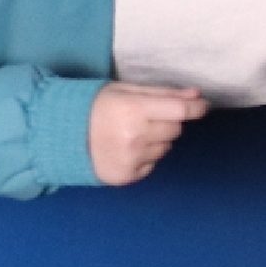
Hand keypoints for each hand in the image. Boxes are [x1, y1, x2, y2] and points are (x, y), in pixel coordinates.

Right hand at [87, 82, 208, 185]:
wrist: (63, 136)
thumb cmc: (96, 107)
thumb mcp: (126, 91)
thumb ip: (162, 93)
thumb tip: (195, 95)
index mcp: (134, 110)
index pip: (180, 110)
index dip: (196, 107)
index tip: (202, 105)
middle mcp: (136, 136)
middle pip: (175, 129)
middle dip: (167, 122)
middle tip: (146, 118)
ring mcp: (132, 158)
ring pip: (166, 148)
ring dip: (156, 140)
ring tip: (132, 134)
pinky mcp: (128, 175)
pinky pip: (153, 164)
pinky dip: (146, 156)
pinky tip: (127, 149)